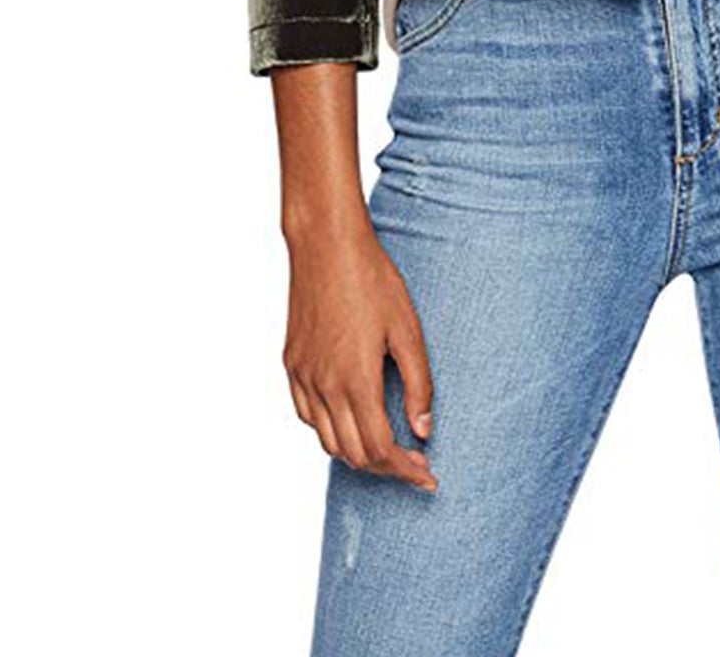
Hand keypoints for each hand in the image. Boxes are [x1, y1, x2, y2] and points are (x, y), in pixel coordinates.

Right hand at [283, 220, 438, 491]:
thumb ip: (418, 383)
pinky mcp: (291, 363)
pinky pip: (307, 415)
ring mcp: (303, 376)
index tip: (427, 475)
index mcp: (356, 380)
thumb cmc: (372, 279)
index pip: (380, 449)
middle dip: (387, 468)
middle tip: (415, 464)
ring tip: (387, 447)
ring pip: (327, 441)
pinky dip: (329, 431)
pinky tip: (350, 419)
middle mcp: (324, 385)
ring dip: (357, 453)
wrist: (326, 244)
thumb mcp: (407, 329)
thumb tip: (424, 429)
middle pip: (353, 454)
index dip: (406, 470)